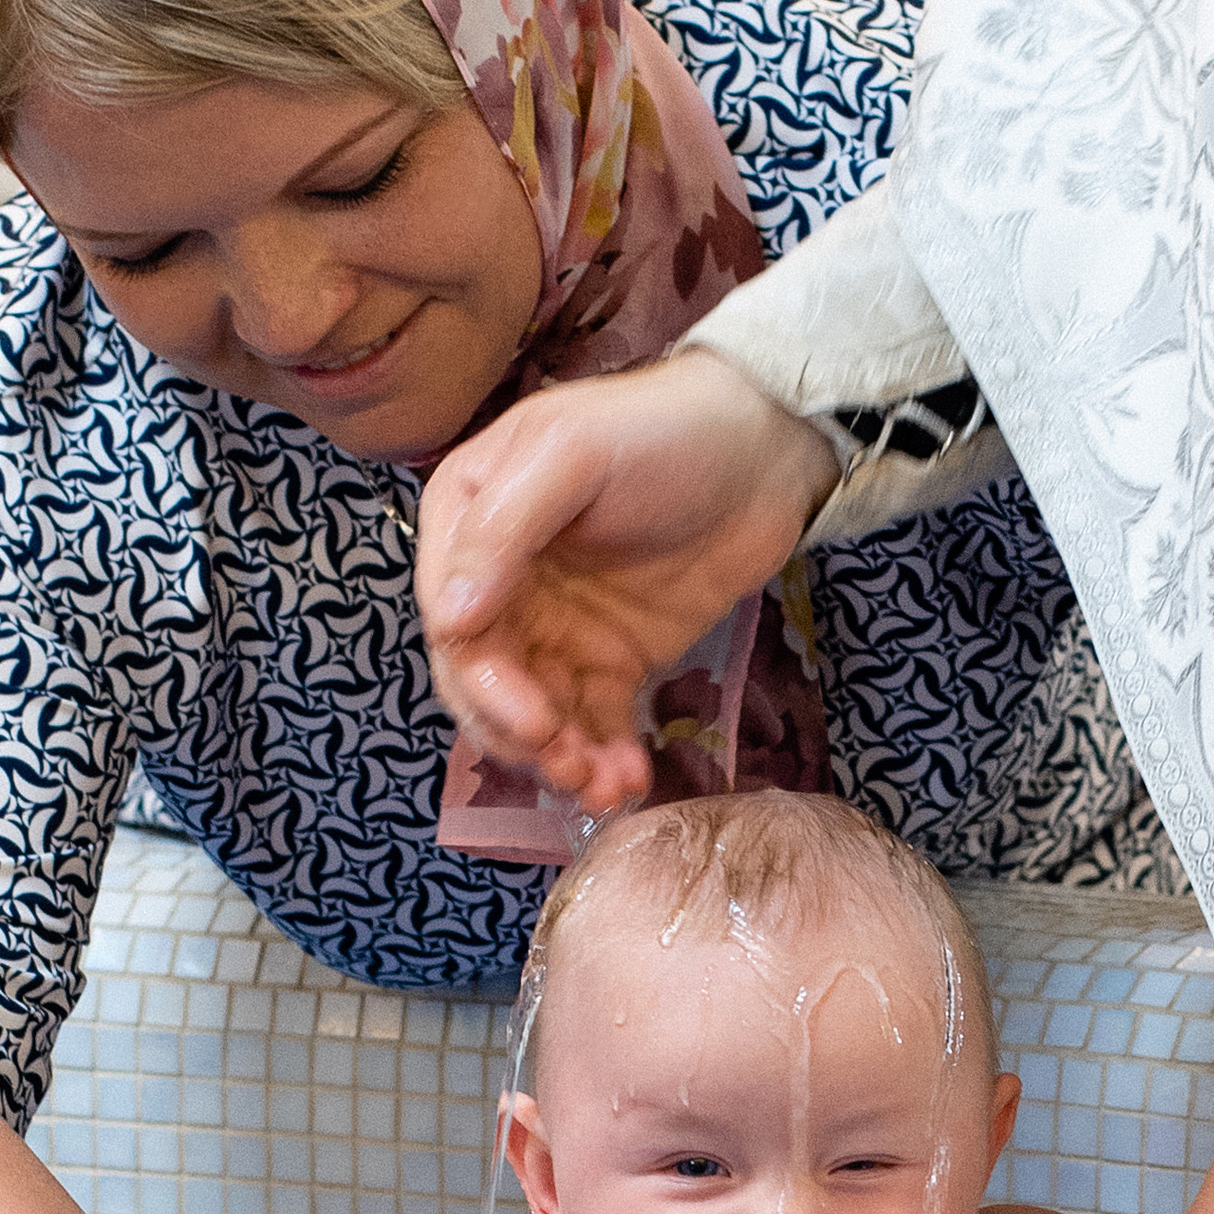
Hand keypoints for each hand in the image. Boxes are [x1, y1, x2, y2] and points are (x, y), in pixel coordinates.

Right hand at [415, 348, 837, 809]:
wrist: (766, 448)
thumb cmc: (661, 429)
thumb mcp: (571, 455)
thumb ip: (503, 531)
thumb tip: (448, 620)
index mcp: (466, 522)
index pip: (451, 623)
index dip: (482, 683)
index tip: (533, 719)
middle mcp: (499, 583)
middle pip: (484, 683)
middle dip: (520, 733)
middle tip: (567, 761)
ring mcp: (555, 628)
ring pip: (535, 716)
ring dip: (560, 760)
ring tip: (603, 784)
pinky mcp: (612, 662)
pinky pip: (594, 725)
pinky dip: (605, 759)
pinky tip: (629, 779)